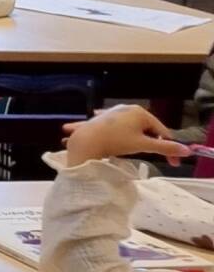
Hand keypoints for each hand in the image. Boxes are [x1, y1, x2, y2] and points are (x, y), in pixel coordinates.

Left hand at [62, 104, 193, 166]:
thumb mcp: (143, 145)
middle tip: (150, 155)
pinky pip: (117, 128)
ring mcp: (113, 112)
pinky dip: (121, 135)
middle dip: (151, 142)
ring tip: (132, 150)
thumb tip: (187, 151)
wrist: (86, 141)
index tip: (172, 163)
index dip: (168, 147)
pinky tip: (116, 142)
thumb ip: (165, 147)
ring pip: (132, 128)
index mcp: (140, 112)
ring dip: (136, 140)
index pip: (161, 130)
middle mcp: (127, 108)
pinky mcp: (101, 118)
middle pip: (147, 128)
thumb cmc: (116, 141)